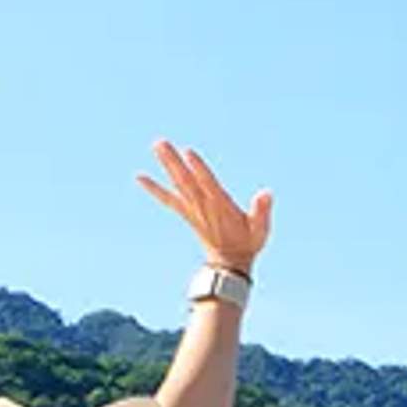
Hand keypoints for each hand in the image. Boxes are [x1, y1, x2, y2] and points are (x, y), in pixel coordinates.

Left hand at [137, 141, 273, 274]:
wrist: (229, 263)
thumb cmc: (248, 243)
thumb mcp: (260, 229)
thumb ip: (262, 211)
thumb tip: (266, 193)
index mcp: (220, 207)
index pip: (207, 184)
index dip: (198, 169)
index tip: (188, 153)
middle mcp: (203, 206)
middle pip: (185, 180)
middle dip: (173, 162)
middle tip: (160, 143)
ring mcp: (193, 209)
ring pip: (177, 184)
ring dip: (167, 165)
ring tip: (157, 146)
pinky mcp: (187, 213)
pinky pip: (168, 199)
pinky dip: (154, 188)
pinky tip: (140, 177)